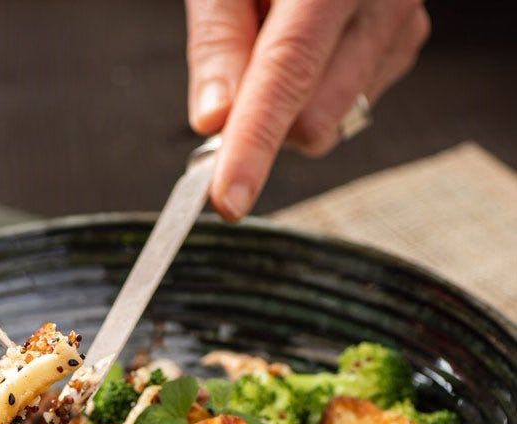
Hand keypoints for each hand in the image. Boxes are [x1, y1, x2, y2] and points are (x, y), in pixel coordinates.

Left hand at [185, 0, 429, 218]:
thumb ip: (217, 40)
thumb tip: (214, 119)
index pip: (286, 77)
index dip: (253, 146)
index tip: (228, 200)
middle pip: (312, 120)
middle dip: (264, 121)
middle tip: (237, 76)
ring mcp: (402, 25)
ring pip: (332, 122)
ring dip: (291, 104)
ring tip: (278, 38)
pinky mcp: (406, 44)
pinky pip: (350, 106)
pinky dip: (317, 90)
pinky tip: (312, 43)